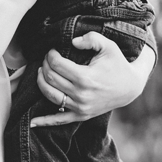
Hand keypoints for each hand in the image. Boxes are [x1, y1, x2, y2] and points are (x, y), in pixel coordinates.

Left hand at [30, 32, 154, 126]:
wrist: (130, 87)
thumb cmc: (117, 64)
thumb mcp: (108, 46)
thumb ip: (91, 38)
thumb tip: (72, 41)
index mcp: (85, 78)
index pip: (56, 64)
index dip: (50, 55)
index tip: (52, 50)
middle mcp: (81, 94)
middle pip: (50, 78)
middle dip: (44, 65)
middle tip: (47, 59)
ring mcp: (80, 107)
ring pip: (49, 94)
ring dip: (41, 81)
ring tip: (42, 72)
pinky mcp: (80, 115)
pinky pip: (59, 120)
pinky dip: (44, 121)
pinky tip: (32, 122)